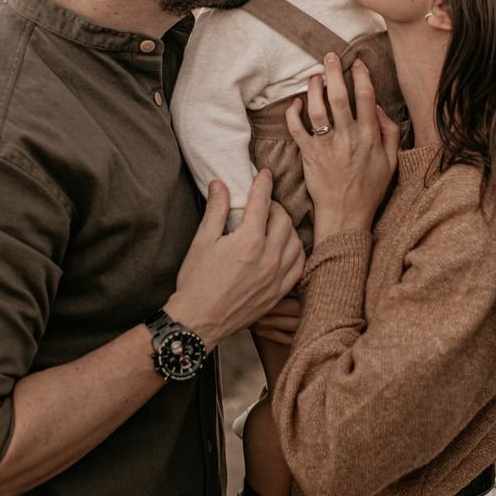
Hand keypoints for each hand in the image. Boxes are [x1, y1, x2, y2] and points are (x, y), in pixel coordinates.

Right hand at [164, 170, 303, 350]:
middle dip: (274, 206)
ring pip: (296, 241)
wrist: (198, 321)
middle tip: (263, 205)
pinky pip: (299, 266)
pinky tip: (285, 248)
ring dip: (287, 228)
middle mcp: (268, 257)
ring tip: (274, 225)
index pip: (262, 202)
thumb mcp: (202, 241)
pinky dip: (295, 252)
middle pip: (283, 219)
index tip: (264, 173)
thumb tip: (219, 184)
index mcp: (248, 241)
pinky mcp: (279, 293)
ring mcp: (276, 277)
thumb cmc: (196, 281)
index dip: (263, 184)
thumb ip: (216, 210)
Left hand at [285, 53, 399, 242]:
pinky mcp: (309, 155)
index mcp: (369, 138)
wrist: (345, 216)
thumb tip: (378, 107)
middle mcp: (348, 139)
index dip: (361, 76)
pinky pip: (297, 130)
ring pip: (317, 109)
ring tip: (314, 75)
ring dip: (314, 88)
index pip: (366, 98)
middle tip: (330, 56)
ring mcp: (327, 146)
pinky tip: (296, 102)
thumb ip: (389, 132)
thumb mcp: (392, 162)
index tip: (357, 63)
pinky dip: (293, 114)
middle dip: (334, 72)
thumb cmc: (370, 189)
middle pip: (339, 97)